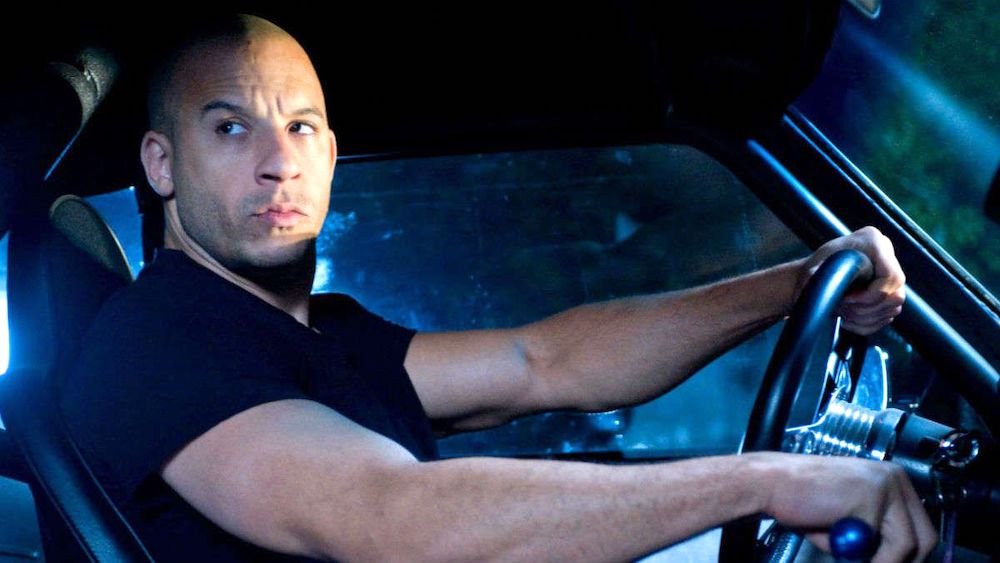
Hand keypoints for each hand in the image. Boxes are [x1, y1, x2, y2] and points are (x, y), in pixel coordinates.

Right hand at [750, 452, 937, 561]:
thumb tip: (898, 561)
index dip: (910, 558)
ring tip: (847, 556)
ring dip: (883, 562)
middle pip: (925, 537)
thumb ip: (875, 535)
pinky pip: (883, 544)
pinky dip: (861, 555)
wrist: (771, 485)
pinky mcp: (871, 497)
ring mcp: (885, 486)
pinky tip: (834, 540)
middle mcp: (895, 477)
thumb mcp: (850, 521)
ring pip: (908, 544)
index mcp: (892, 479)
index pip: (921, 528)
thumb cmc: (803, 503)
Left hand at [800, 227, 905, 334]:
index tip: (846, 299)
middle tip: (843, 309)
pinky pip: (888, 315)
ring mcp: (891, 274)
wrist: (814, 274)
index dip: (870, 295)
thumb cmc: (814, 268)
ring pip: (893, 307)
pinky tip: (849, 319)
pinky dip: (867, 323)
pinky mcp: (889, 292)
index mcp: (874, 242)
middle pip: (896, 295)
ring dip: (866, 317)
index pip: (891, 277)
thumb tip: (818, 283)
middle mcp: (887, 255)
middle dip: (867, 309)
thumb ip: (816, 274)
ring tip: (843, 313)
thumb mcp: (814, 267)